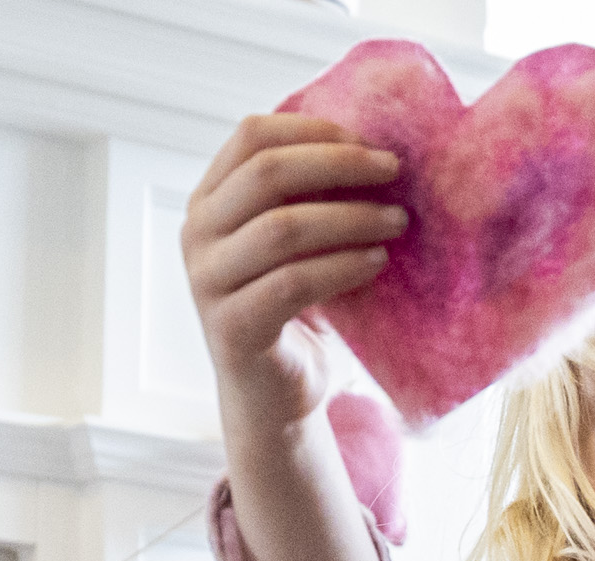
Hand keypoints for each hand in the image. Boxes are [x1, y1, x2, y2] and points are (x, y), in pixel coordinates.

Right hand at [181, 113, 407, 434]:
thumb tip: (373, 150)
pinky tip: (377, 261)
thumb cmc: (295, 312)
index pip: (252, 136)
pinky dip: (342, 267)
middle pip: (266, 173)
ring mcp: (207, 280)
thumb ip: (308, 199)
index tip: (370, 141)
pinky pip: (293, 283)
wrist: (275, 397)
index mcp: (209, 200)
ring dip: (351, 218)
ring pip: (282, 228)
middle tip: (395, 171)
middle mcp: (197, 233)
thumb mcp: (296, 244)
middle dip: (339, 165)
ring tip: (397, 221)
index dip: (314, 130)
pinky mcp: (232, 326)